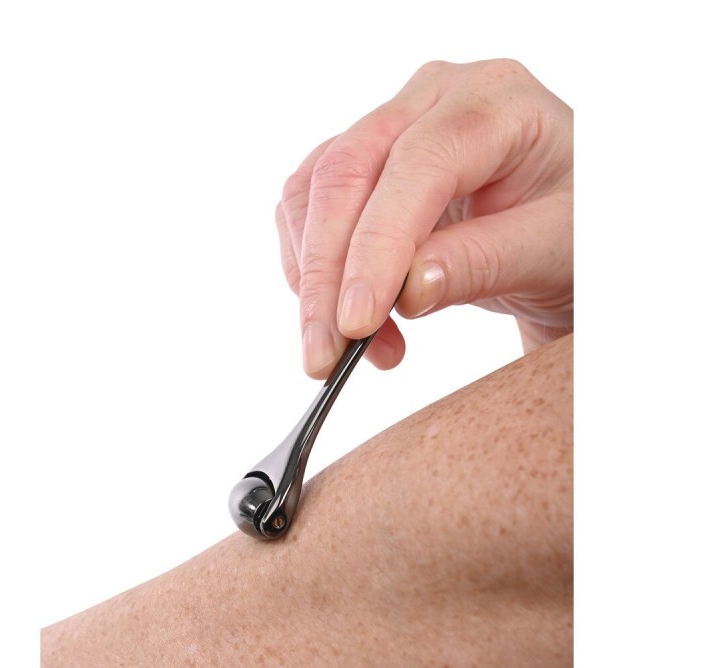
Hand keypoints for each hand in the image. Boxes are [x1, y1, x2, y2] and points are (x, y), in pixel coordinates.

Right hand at [276, 59, 572, 377]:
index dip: (377, 248)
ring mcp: (387, 128)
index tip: (356, 323)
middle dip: (326, 275)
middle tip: (324, 356)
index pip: (417, 166)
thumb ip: (484, 263)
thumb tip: (406, 292)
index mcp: (493, 101)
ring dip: (315, 281)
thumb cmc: (572, 227)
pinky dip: (312, 274)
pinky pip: (307, 212)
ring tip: (356, 349)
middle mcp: (430, 100)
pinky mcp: (357, 166)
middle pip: (344, 174)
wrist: (560, 226)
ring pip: (312, 194)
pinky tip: (352, 321)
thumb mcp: (552, 250)